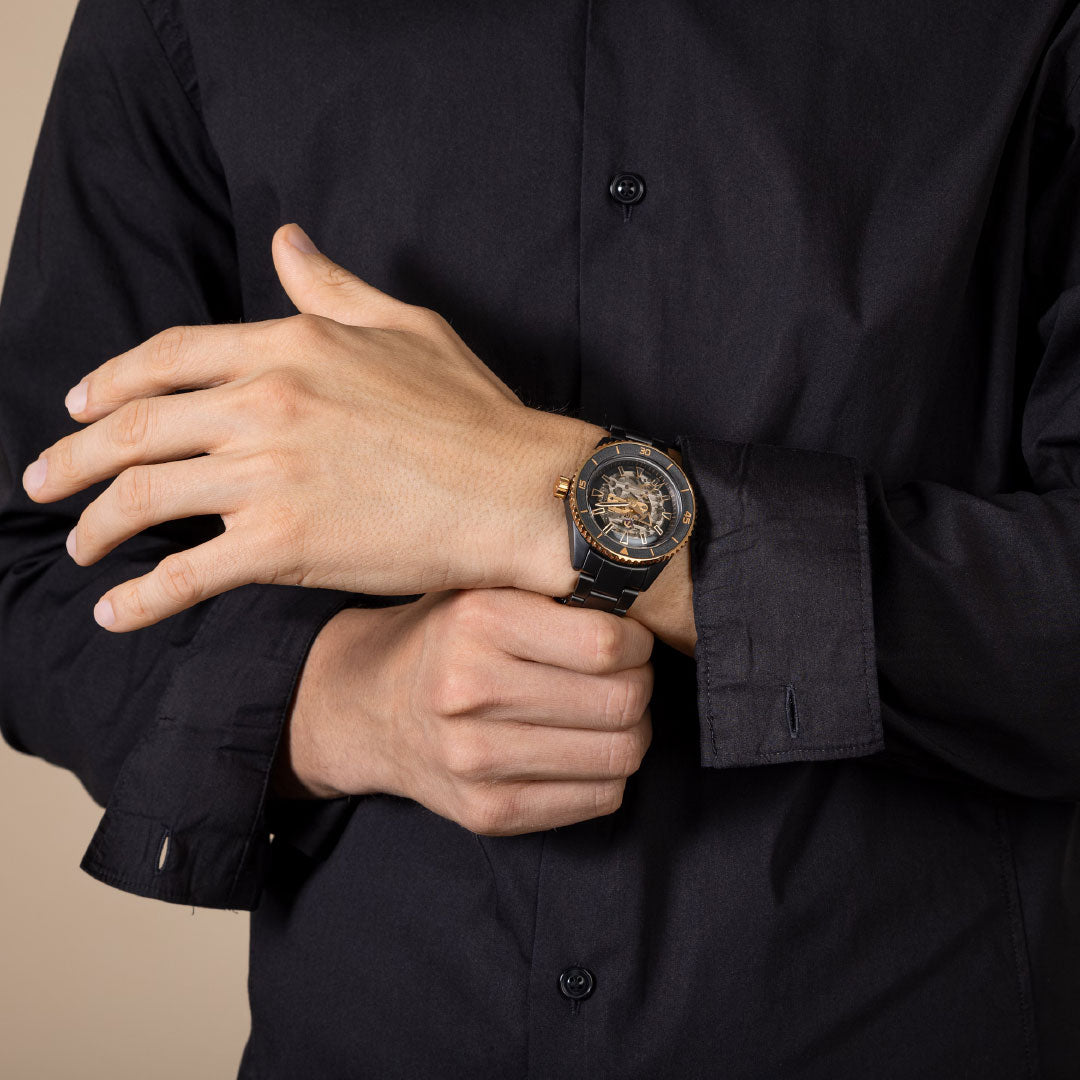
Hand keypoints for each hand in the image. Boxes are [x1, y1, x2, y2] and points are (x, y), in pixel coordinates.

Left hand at [21, 222, 603, 631]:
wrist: (517, 491)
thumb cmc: (475, 413)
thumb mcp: (406, 328)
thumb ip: (332, 287)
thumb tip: (284, 240)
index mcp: (289, 345)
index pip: (165, 358)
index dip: (107, 383)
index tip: (77, 406)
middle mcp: (264, 403)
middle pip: (132, 429)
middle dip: (72, 459)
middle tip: (43, 483)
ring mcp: (268, 475)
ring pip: (142, 499)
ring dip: (95, 529)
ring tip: (79, 548)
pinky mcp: (283, 545)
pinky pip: (187, 575)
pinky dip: (140, 598)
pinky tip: (115, 612)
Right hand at [272, 587, 654, 835]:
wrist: (368, 709)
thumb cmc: (444, 639)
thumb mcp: (483, 587)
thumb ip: (551, 588)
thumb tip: (642, 602)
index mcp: (477, 622)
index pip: (605, 644)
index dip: (637, 644)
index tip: (630, 642)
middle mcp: (470, 690)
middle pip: (619, 702)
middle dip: (640, 687)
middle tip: (627, 678)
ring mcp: (475, 760)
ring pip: (619, 754)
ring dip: (633, 732)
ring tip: (610, 713)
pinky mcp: (487, 813)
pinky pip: (598, 799)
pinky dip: (609, 773)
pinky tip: (586, 749)